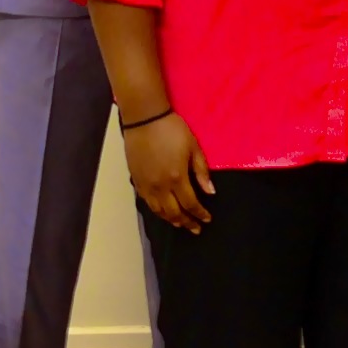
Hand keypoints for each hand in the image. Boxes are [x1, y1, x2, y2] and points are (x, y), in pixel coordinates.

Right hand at [125, 112, 214, 232]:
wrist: (145, 119)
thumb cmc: (173, 130)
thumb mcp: (194, 147)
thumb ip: (201, 172)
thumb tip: (210, 192)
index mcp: (177, 178)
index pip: (190, 204)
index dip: (199, 214)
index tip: (207, 219)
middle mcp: (160, 186)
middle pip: (173, 212)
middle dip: (186, 222)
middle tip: (195, 228)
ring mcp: (146, 185)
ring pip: (158, 210)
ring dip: (171, 219)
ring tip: (180, 224)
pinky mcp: (136, 180)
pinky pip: (147, 202)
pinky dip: (156, 211)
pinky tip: (162, 211)